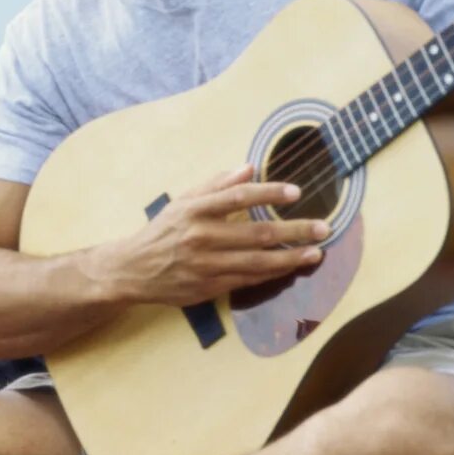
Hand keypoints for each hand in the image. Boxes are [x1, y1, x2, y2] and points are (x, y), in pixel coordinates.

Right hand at [96, 165, 327, 307]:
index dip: (269, 193)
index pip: (238, 197)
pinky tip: (291, 266)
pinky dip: (273, 273)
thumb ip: (215, 185)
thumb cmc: (161, 233)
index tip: (296, 192)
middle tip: (323, 227)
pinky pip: (248, 279)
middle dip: (294, 230)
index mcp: (193, 211)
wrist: (131, 270)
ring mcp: (205, 264)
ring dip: (292, 257)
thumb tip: (249, 168)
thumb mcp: (181, 203)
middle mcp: (200, 237)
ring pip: (258, 261)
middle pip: (257, 232)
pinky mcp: (208, 286)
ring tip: (316, 251)